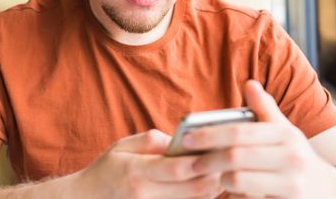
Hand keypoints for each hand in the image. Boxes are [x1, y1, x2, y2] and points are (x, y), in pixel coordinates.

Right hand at [71, 129, 224, 198]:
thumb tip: (180, 141)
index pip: (177, 168)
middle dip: (215, 176)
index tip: (219, 150)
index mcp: (136, 172)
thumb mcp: (121, 147)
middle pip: (192, 189)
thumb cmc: (106, 170)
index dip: (201, 161)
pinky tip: (205, 187)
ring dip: (212, 189)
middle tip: (230, 161)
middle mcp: (145, 195)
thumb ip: (152, 141)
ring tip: (222, 173)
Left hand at [181, 80, 335, 198]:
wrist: (328, 190)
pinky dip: (233, 195)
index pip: (238, 132)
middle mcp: (291, 157)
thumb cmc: (295, 155)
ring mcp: (291, 184)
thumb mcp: (284, 130)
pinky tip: (228, 190)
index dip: (208, 135)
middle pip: (234, 157)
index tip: (186, 138)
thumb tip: (249, 83)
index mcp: (285, 134)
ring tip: (212, 175)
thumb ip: (264, 108)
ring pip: (237, 180)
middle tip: (191, 162)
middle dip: (207, 159)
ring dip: (218, 179)